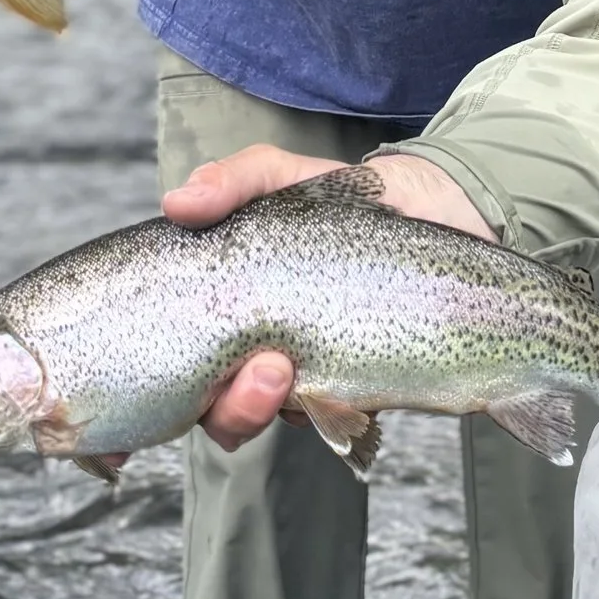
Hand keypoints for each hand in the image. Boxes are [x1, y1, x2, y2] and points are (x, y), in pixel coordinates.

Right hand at [164, 144, 492, 452]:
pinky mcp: (357, 387)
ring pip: (271, 420)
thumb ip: (232, 182)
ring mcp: (306, 374)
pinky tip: (346, 392)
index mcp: (227, 311)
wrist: (430, 208)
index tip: (181, 376)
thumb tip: (176, 202)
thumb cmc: (342, 199)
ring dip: (266, 410)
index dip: (168, 388)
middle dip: (233, 406)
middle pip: (218, 410)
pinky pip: (334, 422)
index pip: (179, 364)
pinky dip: (332, 416)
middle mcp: (255, 353)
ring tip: (291, 374)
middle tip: (265, 367)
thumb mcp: (280, 176)